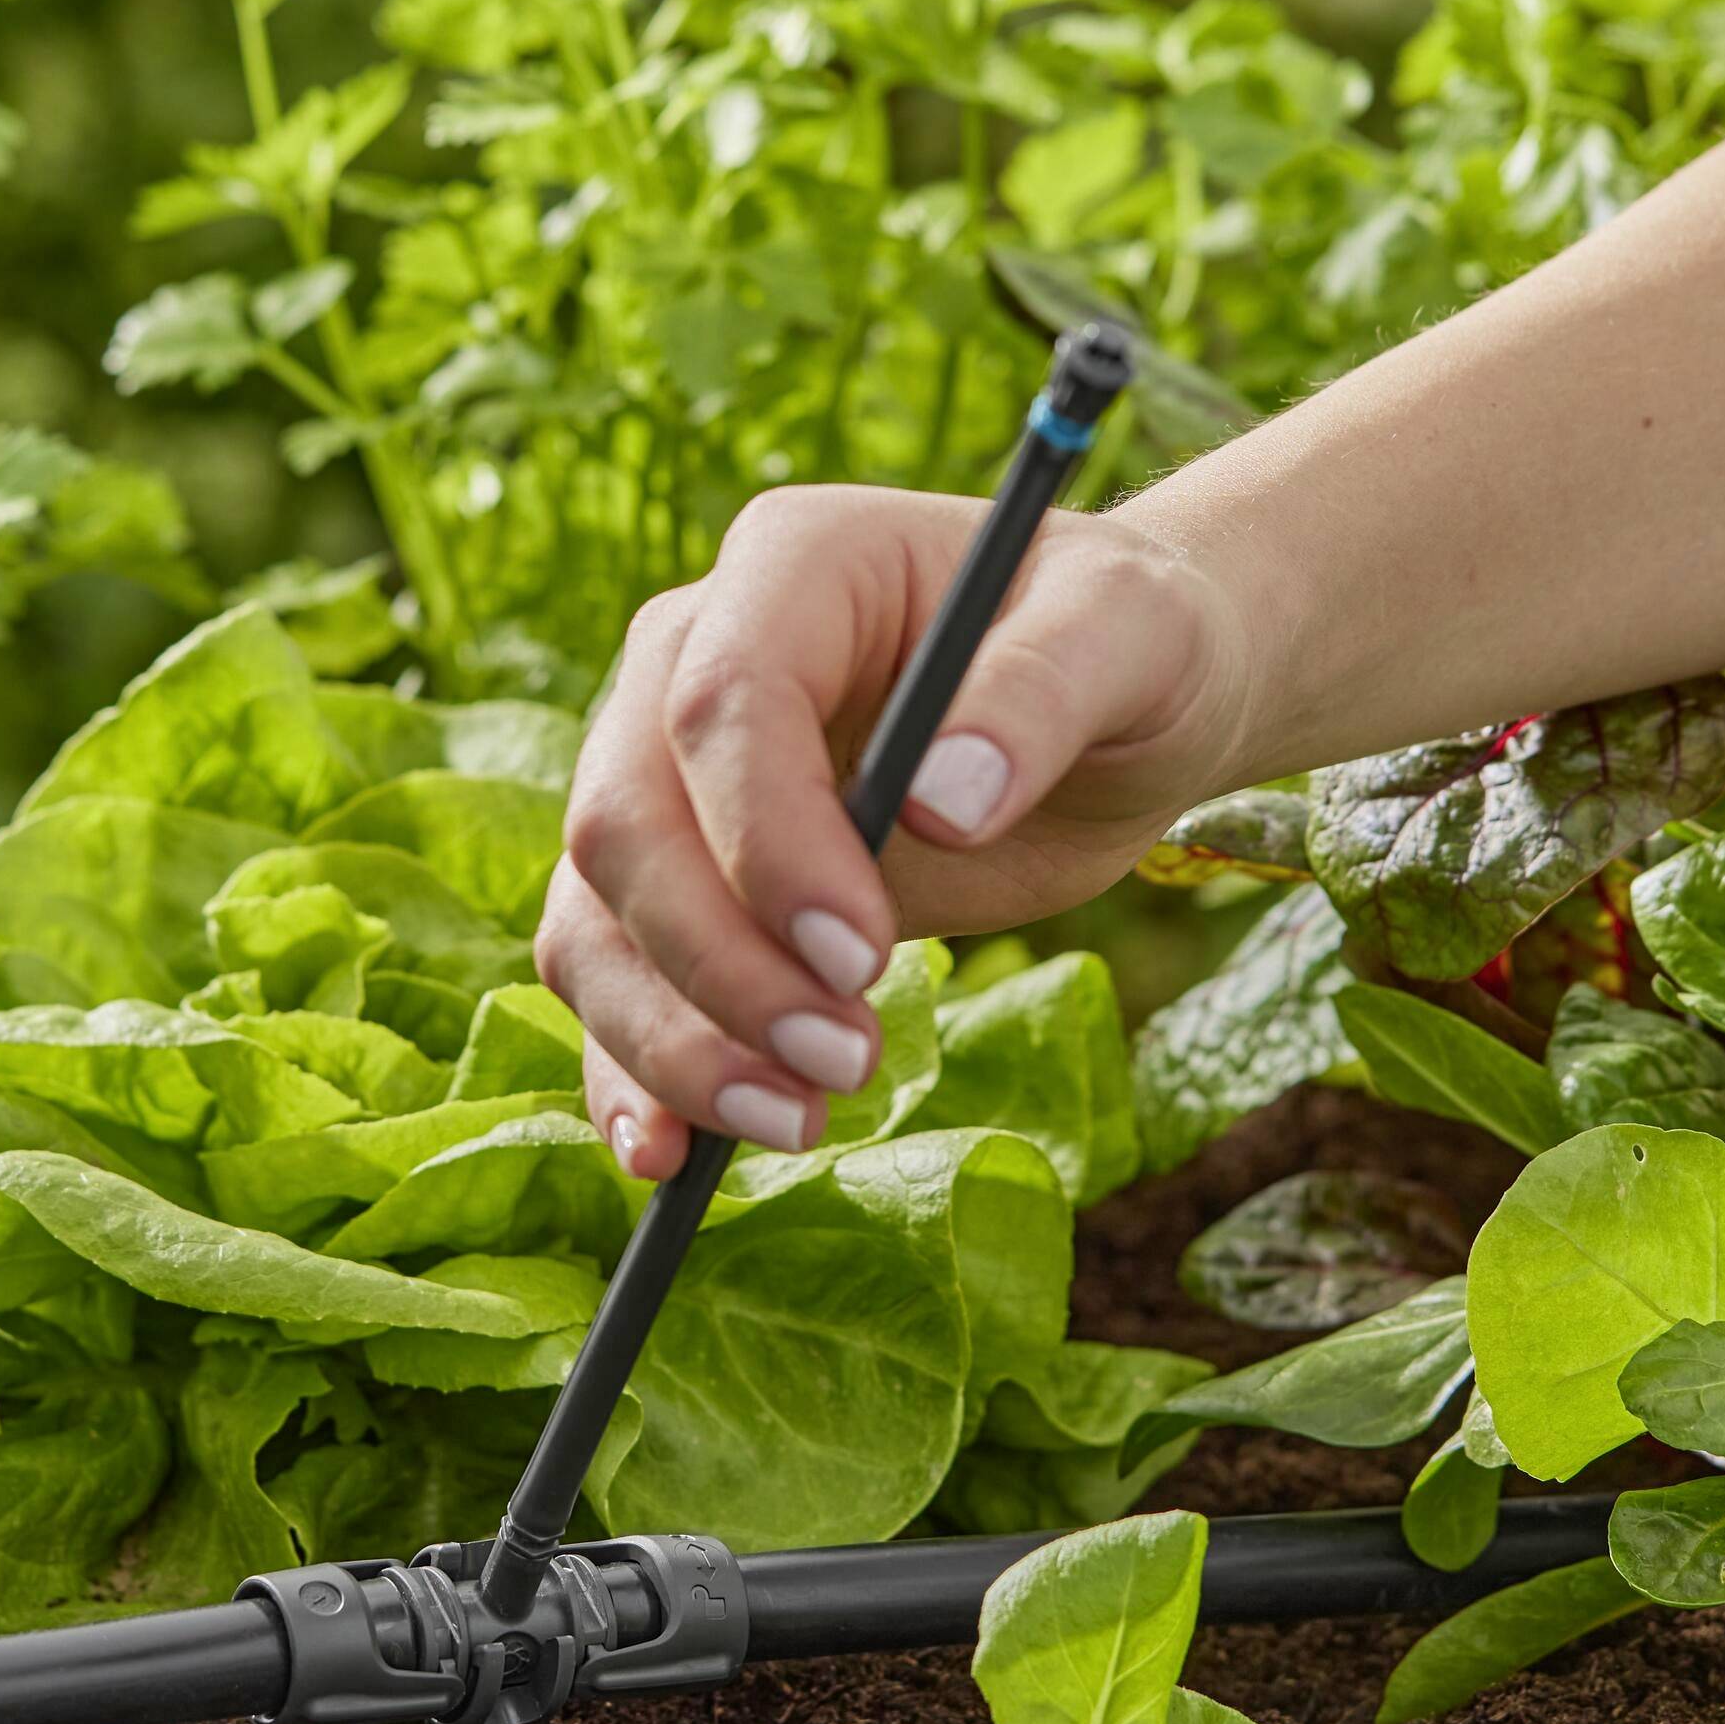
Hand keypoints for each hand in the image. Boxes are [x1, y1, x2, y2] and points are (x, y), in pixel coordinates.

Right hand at [536, 484, 1256, 1177]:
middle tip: (849, 1063)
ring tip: (800, 1120)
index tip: (864, 955)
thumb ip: (1042, 693)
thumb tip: (947, 801)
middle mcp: (688, 664)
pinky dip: (629, 1071)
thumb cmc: (1123, 642)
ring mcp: (664, 777)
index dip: (768, 840)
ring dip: (675, 1040)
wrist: (1111, 703)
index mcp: (788, 568)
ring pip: (593, 918)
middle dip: (720, 966)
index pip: (719, 705)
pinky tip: (669, 1155)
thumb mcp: (1130, 634)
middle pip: (624, 824)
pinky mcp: (678, 885)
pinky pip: (609, 980)